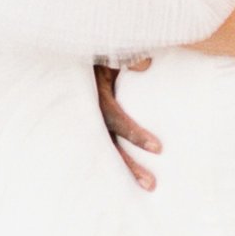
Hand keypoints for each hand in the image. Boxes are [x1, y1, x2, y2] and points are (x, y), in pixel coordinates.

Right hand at [94, 57, 160, 190]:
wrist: (76, 50)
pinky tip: (130, 179)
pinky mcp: (93, 120)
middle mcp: (88, 109)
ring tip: (147, 186)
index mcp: (93, 92)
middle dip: (128, 165)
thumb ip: (125, 56)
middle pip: (107, 142)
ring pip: (105, 147)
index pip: (113, 117)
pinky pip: (105, 143)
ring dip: (125, 168)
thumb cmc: (99, 49)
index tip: (158, 148)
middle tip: (151, 184)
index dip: (133, 133)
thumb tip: (144, 65)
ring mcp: (89, 116)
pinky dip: (116, 161)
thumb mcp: (109, 49)